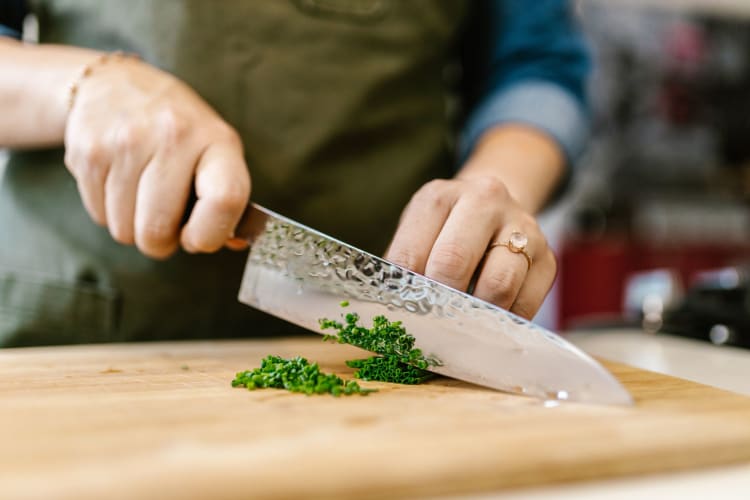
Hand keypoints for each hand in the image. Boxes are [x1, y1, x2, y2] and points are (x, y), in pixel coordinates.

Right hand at [63, 55, 249, 258]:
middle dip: (161, 241)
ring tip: (142, 196)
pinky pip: (99, 216)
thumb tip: (232, 244)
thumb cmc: (180, 132)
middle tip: (165, 222)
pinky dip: (110, 212)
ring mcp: (125, 142)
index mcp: (217, 140)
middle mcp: (172, 135)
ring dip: (133, 227)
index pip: (224, 199)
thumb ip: (227, 200)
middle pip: (158, 230)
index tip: (197, 237)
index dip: (210, 234)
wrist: (116, 85)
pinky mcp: (87, 151)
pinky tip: (120, 184)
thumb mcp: (216, 152)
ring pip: (124, 229)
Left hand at [385, 176, 555, 318]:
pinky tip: (490, 319)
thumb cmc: (446, 231)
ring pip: (497, 286)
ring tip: (462, 323)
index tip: (404, 315)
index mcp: (439, 197)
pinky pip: (524, 304)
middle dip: (439, 302)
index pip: (410, 253)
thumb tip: (397, 311)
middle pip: (453, 263)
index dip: (404, 292)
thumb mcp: (419, 234)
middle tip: (432, 323)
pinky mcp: (548, 259)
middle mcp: (484, 200)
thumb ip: (406, 267)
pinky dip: (504, 321)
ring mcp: (522, 227)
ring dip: (475, 315)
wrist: (497, 210)